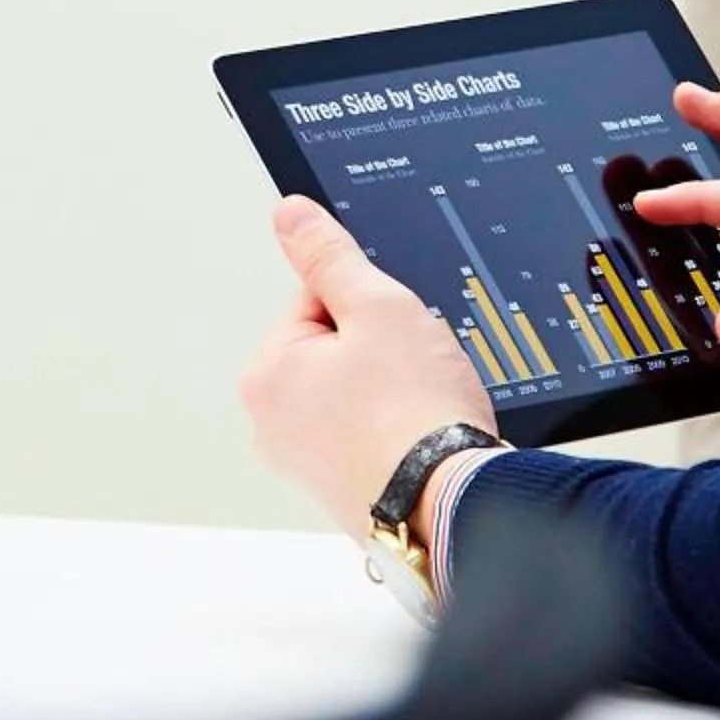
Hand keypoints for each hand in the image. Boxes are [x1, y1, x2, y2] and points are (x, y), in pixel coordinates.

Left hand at [240, 196, 496, 532]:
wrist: (455, 504)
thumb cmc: (415, 415)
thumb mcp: (377, 307)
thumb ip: (330, 255)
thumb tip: (290, 216)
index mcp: (265, 375)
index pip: (319, 299)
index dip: (370, 306)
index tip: (396, 334)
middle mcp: (272, 426)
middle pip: (335, 348)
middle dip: (379, 351)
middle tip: (412, 373)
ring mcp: (306, 465)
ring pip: (358, 391)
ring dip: (392, 390)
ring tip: (419, 409)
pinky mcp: (343, 492)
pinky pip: (372, 434)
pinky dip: (398, 430)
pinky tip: (420, 438)